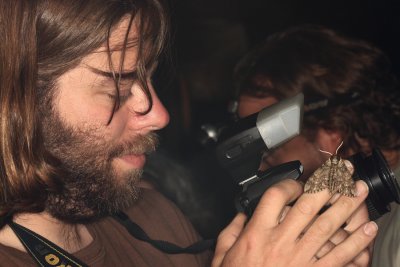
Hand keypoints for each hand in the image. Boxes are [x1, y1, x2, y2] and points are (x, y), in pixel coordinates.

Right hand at [212, 179, 376, 266]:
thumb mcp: (222, 254)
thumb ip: (230, 230)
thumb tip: (240, 215)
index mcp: (257, 233)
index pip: (276, 197)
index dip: (289, 184)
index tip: (297, 184)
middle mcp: (280, 242)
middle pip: (307, 206)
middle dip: (327, 185)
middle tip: (342, 171)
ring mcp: (299, 258)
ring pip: (326, 226)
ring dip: (346, 206)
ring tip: (359, 190)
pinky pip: (338, 257)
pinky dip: (356, 242)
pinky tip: (368, 229)